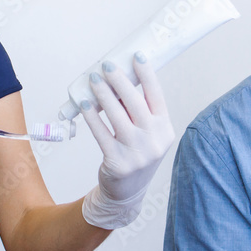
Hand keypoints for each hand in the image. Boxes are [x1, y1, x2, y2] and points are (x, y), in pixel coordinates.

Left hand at [80, 51, 174, 228]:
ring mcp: (136, 152)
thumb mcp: (148, 135)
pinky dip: (92, 116)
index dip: (147, 74)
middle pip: (135, 102)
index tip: (136, 56)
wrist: (127, 193)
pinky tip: (85, 103)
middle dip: (119, 80)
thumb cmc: (137, 155)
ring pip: (116, 114)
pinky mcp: (117, 162)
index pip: (157, 95)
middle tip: (107, 65)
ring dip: (103, 93)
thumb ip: (139, 112)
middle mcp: (154, 140)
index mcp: (165, 129)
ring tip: (93, 79)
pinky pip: (101, 133)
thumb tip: (119, 81)